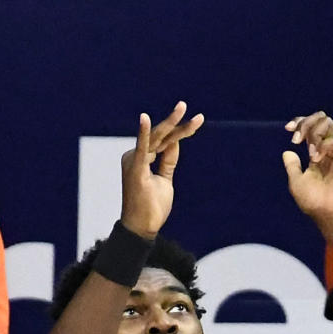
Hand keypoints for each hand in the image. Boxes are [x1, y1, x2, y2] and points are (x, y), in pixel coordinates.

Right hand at [120, 103, 203, 238]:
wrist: (142, 228)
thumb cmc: (151, 207)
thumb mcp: (165, 180)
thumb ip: (168, 161)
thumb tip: (176, 143)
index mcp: (143, 159)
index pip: (165, 141)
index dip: (180, 132)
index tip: (197, 121)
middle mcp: (137, 156)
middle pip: (162, 136)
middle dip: (176, 121)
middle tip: (185, 105)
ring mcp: (135, 162)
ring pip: (158, 138)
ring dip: (171, 123)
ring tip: (182, 108)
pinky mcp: (136, 169)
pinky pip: (142, 148)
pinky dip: (144, 134)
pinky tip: (145, 119)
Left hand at [282, 112, 332, 223]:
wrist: (328, 213)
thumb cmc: (313, 201)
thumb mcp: (296, 181)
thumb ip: (292, 166)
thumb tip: (287, 152)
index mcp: (318, 152)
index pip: (311, 127)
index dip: (300, 122)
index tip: (288, 129)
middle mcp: (330, 148)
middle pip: (320, 119)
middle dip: (304, 124)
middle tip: (296, 138)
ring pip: (327, 123)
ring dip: (313, 133)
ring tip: (309, 153)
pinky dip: (322, 146)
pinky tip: (316, 159)